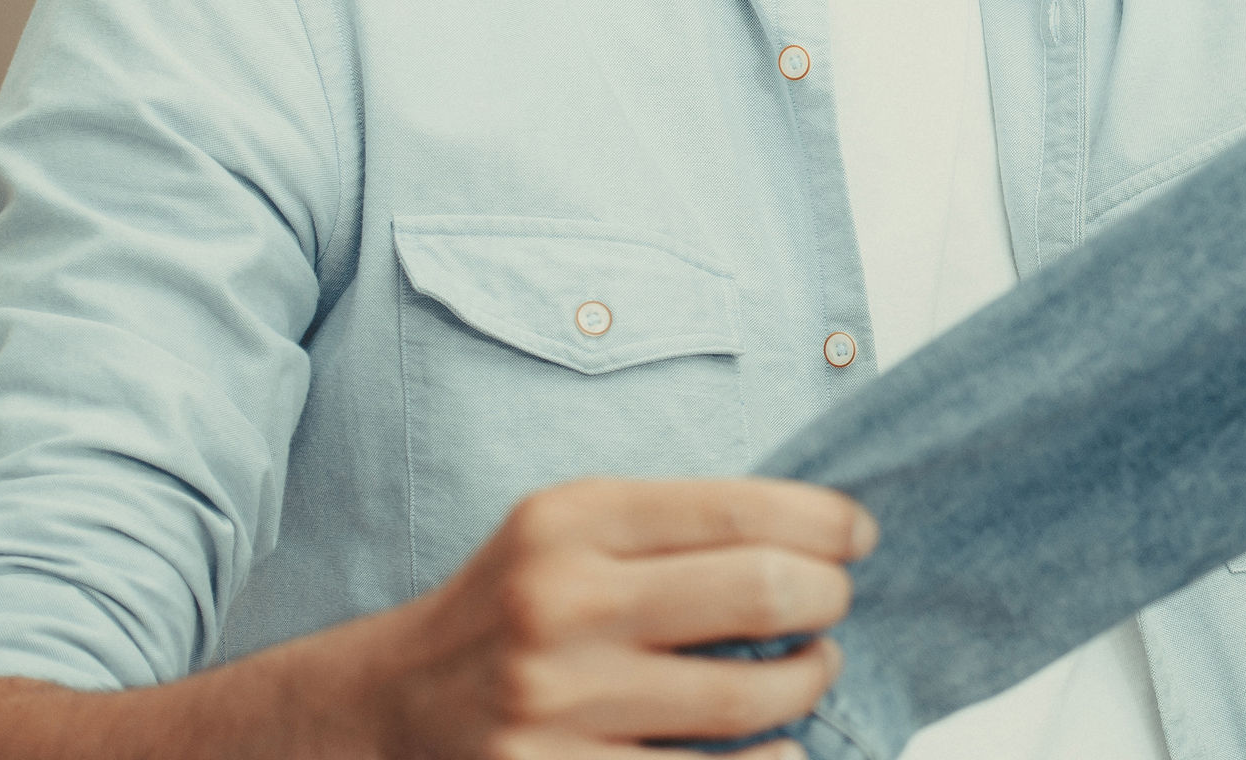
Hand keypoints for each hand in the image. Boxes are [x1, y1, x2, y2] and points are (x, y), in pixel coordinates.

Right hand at [366, 477, 871, 758]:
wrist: (387, 706)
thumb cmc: (514, 608)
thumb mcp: (569, 531)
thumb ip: (677, 527)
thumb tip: (827, 538)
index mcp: (569, 522)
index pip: (742, 509)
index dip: (829, 524)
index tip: (859, 538)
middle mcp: (559, 606)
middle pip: (763, 593)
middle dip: (829, 600)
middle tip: (834, 607)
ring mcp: (555, 704)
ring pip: (748, 700)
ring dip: (808, 683)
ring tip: (809, 671)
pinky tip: (776, 746)